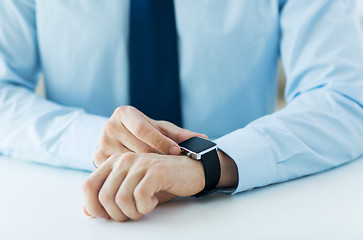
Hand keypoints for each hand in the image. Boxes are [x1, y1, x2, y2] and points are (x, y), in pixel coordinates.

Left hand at [82, 152, 204, 220]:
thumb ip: (109, 197)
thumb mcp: (131, 189)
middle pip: (104, 197)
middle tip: (133, 213)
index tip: (108, 215)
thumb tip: (87, 211)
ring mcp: (139, 164)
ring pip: (121, 199)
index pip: (88, 185)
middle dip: (117, 214)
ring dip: (133, 213)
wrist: (190, 171)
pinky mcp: (154, 171)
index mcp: (114, 162)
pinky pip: (139, 197)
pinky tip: (153, 201)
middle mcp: (123, 159)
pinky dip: (145, 207)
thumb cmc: (160, 182)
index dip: (93, 206)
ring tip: (143, 207)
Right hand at [94, 106, 206, 166]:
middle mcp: (109, 126)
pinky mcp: (97, 159)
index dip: (162, 142)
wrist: (119, 139)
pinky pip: (121, 172)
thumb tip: (204, 139)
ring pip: (130, 162)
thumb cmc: (144, 132)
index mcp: (124, 113)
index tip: (177, 152)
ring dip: (147, 169)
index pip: (143, 129)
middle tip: (172, 166)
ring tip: (160, 173)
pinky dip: (135, 176)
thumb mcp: (161, 129)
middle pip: (138, 148)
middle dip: (158, 158)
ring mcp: (101, 143)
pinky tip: (146, 178)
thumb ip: (180, 135)